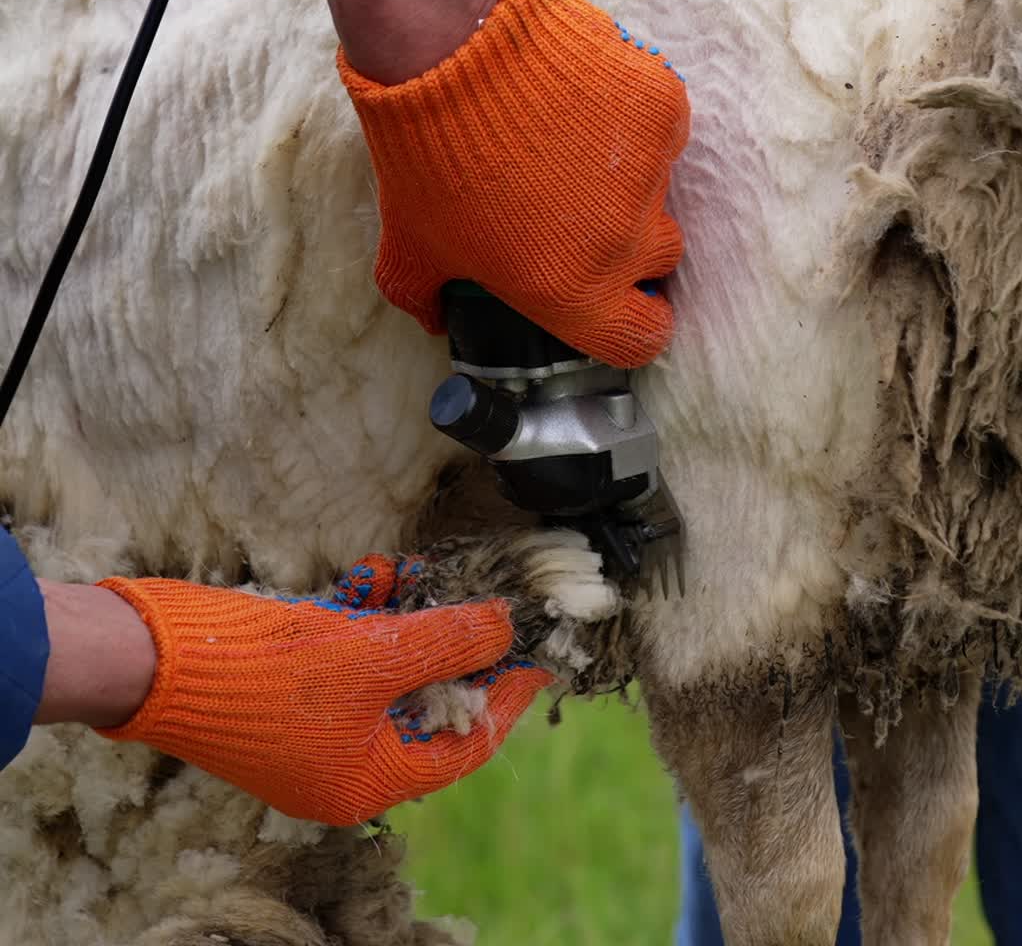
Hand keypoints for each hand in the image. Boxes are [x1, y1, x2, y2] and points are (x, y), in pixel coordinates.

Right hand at [93, 557, 551, 825]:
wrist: (153, 657)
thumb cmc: (265, 674)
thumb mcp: (372, 657)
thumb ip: (447, 641)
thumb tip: (507, 628)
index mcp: (365, 779)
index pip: (463, 745)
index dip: (504, 697)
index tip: (538, 655)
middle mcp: (344, 756)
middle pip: (428, 699)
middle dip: (455, 643)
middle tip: (490, 601)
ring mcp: (318, 718)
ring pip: (390, 664)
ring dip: (410, 616)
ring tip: (430, 573)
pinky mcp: (295, 679)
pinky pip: (350, 646)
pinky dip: (367, 609)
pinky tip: (376, 572)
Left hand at [326, 0, 689, 368]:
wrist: (451, 39)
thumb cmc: (427, 152)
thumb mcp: (409, 242)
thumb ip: (423, 296)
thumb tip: (436, 320)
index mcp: (572, 290)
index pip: (642, 339)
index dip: (636, 324)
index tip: (625, 303)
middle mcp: (623, 241)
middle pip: (659, 257)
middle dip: (630, 240)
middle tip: (579, 208)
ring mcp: (650, 173)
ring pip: (660, 188)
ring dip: (627, 175)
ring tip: (569, 141)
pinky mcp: (663, 109)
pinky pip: (662, 129)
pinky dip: (632, 119)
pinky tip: (583, 100)